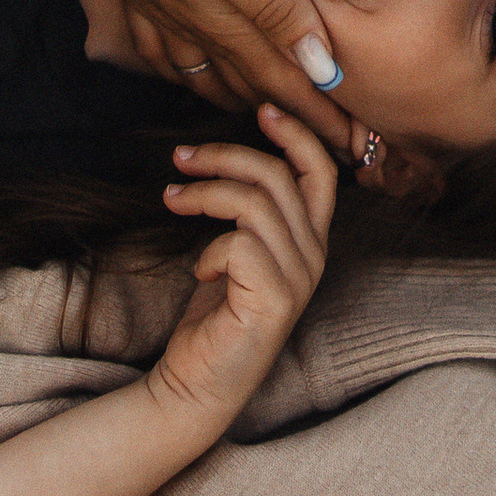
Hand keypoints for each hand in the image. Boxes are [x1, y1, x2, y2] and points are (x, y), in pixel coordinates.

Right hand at [72, 0, 352, 153]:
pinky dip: (188, 70)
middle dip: (293, 116)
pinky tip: (190, 68)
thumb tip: (323, 67)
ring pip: (211, 72)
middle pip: (254, 83)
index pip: (286, 80)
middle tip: (328, 143)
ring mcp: (163, 11)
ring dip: (244, 97)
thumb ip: (276, 6)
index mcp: (225, 20)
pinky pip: (167, 50)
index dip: (326, 116)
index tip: (361, 151)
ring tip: (268, 115)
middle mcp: (196, 26)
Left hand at [148, 107, 336, 433]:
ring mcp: (298, 281)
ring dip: (206, 191)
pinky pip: (239, 244)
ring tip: (173, 198)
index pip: (322, 174)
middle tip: (182, 156)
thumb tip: (228, 159)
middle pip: (279, 176)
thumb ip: (250, 213)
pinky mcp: (274, 300)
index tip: (263, 110)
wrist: (196, 385)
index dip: (296, 136)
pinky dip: (209, 248)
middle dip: (225, 155)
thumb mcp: (237, 252)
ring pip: (256, 202)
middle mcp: (313, 258)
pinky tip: (199, 272)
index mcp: (309, 242)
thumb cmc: (213, 316)